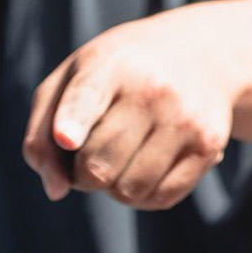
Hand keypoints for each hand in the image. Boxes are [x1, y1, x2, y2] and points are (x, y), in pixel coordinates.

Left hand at [22, 8, 240, 209]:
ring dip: (112, 187)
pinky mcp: (209, 145)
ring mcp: (186, 118)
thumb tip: (56, 190)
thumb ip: (42, 132)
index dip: (73, 120)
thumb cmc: (119, 73)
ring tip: (118, 158)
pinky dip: (142, 196)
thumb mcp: (73, 78)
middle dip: (82, 173)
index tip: (65, 137)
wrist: (203, 54)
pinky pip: (160, 198)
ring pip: (129, 190)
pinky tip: (143, 168)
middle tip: (88, 153)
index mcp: (110, 64)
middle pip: (98, 164)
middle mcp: (153, 89)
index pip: (87, 96)